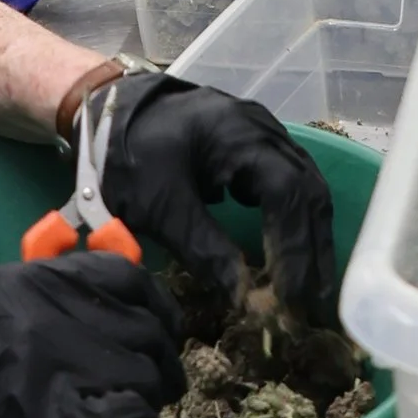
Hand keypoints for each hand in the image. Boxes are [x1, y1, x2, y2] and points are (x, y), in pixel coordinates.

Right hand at [0, 254, 185, 417]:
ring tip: (145, 405)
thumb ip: (35, 286)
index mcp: (30, 283)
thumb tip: (87, 262)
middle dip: (162, 349)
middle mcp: (53, 318)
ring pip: (146, 370)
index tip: (157, 317)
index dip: (152, 297)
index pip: (124, 275)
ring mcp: (62, 370)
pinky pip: (132, 412)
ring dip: (153, 390)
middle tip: (161, 372)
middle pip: (145, 324)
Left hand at [99, 71, 338, 321]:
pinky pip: (292, 184)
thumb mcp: (160, 207)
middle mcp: (264, 129)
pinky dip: (296, 222)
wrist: (106, 112)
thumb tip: (244, 298)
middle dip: (311, 251)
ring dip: (310, 239)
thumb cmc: (129, 153)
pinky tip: (291, 253)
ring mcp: (264, 134)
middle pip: (309, 192)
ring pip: (307, 188)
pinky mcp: (256, 146)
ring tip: (309, 290)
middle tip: (311, 306)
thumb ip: (205, 249)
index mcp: (241, 135)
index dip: (294, 248)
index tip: (290, 297)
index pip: (288, 194)